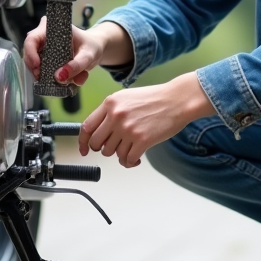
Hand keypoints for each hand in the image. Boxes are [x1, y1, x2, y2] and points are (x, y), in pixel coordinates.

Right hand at [22, 16, 105, 85]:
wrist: (94, 49)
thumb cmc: (91, 47)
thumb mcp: (88, 55)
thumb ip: (77, 65)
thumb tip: (59, 76)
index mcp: (53, 27)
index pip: (32, 38)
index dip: (30, 53)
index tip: (38, 66)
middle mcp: (44, 35)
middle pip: (28, 51)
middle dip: (34, 67)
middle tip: (42, 78)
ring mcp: (43, 47)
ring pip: (32, 61)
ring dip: (41, 74)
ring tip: (53, 81)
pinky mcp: (45, 57)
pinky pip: (40, 68)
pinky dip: (47, 77)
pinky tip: (59, 81)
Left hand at [80, 72, 214, 167]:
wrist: (177, 100)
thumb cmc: (155, 99)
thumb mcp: (126, 97)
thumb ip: (111, 112)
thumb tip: (99, 132)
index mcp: (110, 103)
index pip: (87, 127)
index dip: (83, 142)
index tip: (84, 150)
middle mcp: (116, 116)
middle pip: (97, 143)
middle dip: (104, 149)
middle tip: (115, 147)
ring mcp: (128, 128)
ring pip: (111, 153)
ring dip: (120, 154)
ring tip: (130, 148)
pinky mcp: (142, 140)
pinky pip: (126, 159)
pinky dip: (130, 162)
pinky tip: (136, 158)